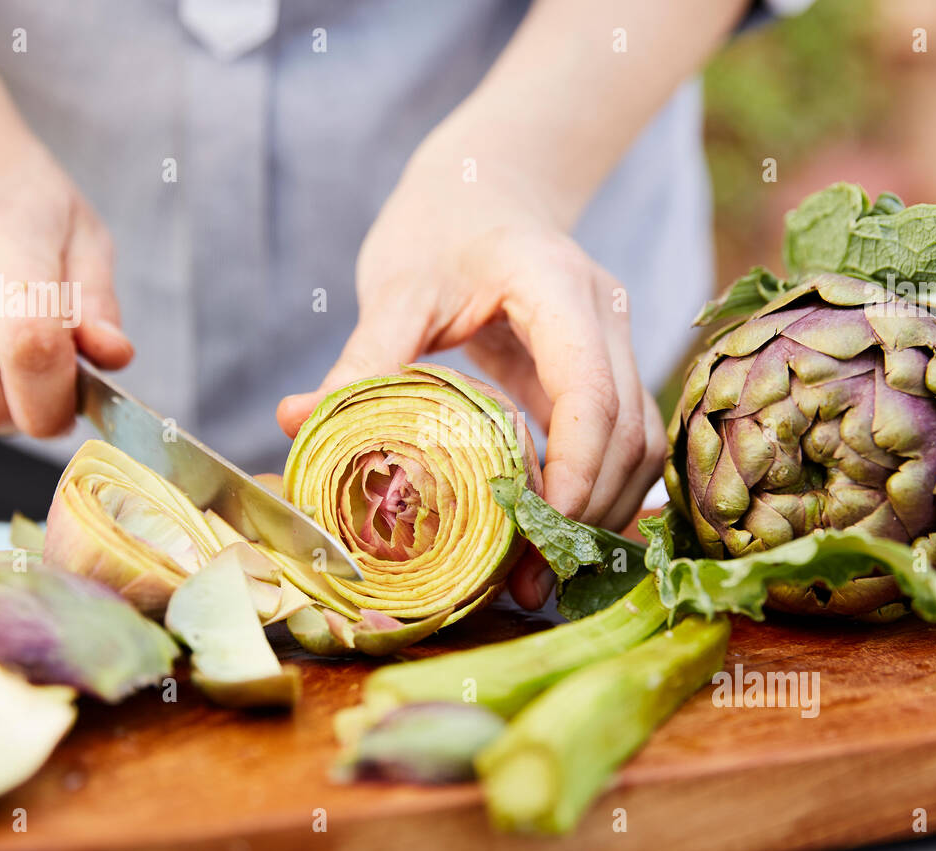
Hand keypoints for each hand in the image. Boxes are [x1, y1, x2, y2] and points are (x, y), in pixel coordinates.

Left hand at [277, 139, 665, 607]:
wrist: (488, 186)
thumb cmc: (440, 226)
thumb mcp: (397, 286)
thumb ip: (363, 356)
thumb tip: (297, 420)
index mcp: (556, 285)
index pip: (591, 387)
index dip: (576, 467)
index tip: (538, 530)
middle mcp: (604, 314)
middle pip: (628, 430)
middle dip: (587, 512)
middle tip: (530, 579)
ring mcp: (614, 343)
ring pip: (638, 444)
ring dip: (599, 514)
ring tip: (538, 576)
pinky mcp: (605, 372)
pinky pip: (621, 442)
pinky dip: (597, 495)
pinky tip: (556, 539)